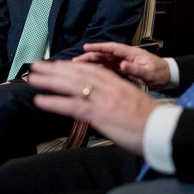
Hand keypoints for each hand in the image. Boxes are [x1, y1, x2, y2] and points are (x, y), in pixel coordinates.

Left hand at [29, 60, 160, 154]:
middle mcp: (108, 87)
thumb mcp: (132, 102)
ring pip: (71, 84)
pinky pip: (72, 105)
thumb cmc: (150, 120)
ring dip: (49, 81)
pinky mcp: (99, 113)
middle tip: (36, 65)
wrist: (161, 129)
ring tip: (32, 78)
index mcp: (117, 83)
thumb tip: (103, 103)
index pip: (90, 69)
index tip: (57, 64)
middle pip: (77, 73)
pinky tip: (40, 100)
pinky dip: (54, 102)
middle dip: (54, 69)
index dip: (71, 66)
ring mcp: (103, 99)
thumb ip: (116, 98)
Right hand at [75, 41, 171, 88]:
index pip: (112, 48)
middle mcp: (126, 56)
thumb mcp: (148, 72)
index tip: (86, 47)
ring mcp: (124, 62)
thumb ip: (135, 69)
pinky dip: (99, 69)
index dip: (98, 47)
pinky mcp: (124, 69)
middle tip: (76, 60)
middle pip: (105, 54)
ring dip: (92, 62)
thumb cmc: (160, 73)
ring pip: (105, 61)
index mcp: (131, 53)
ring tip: (78, 66)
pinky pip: (109, 68)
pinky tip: (90, 72)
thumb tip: (122, 65)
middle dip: (90, 55)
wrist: (168, 77)